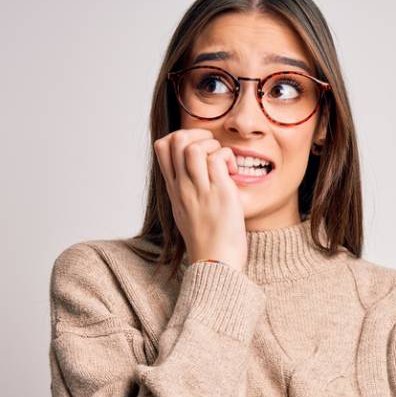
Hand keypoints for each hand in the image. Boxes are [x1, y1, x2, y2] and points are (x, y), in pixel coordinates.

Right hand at [153, 128, 248, 270]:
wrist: (215, 263)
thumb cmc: (208, 241)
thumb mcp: (187, 213)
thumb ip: (187, 191)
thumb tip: (196, 173)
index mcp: (174, 190)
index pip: (161, 147)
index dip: (179, 136)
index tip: (198, 146)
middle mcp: (182, 187)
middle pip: (176, 140)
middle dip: (198, 133)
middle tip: (213, 148)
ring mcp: (199, 190)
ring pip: (194, 147)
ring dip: (213, 144)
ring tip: (223, 161)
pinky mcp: (219, 193)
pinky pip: (218, 158)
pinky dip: (228, 158)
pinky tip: (233, 173)